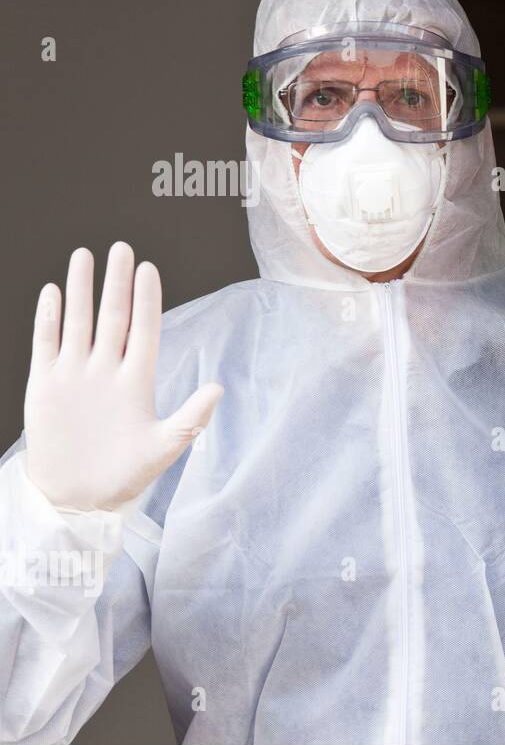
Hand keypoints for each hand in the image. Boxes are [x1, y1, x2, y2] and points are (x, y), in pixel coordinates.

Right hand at [23, 243, 222, 510]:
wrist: (78, 497)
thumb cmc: (125, 475)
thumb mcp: (164, 447)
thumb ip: (191, 418)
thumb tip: (219, 388)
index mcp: (137, 381)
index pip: (144, 329)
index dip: (147, 299)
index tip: (149, 269)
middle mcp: (106, 371)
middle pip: (113, 316)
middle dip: (117, 282)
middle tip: (121, 247)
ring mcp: (75, 375)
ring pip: (79, 321)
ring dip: (80, 289)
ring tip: (84, 255)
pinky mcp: (45, 385)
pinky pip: (46, 343)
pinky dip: (48, 318)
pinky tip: (51, 291)